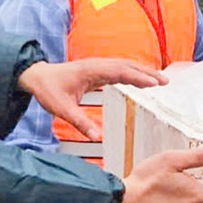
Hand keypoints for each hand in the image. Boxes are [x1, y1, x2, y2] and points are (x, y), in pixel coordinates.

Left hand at [18, 58, 167, 139]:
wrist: (37, 77)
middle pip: (127, 66)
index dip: (138, 77)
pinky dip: (132, 72)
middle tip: (165, 81)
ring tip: (159, 80)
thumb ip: (80, 122)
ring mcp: (97, 66)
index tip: (154, 83)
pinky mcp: (96, 70)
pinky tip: (140, 79)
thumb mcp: (62, 109)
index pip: (120, 72)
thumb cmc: (48, 89)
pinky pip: (118, 69)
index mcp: (91, 71)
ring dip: (142, 71)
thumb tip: (96, 136)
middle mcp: (97, 65)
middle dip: (147, 73)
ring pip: (124, 65)